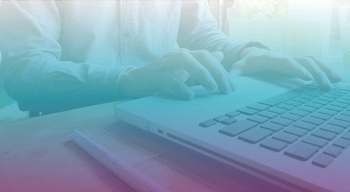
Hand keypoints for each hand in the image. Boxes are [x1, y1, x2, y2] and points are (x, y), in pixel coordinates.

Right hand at [118, 49, 234, 98]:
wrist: (134, 82)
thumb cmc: (161, 77)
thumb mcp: (184, 70)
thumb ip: (201, 63)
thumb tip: (220, 54)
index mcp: (186, 55)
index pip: (209, 58)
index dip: (222, 71)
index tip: (232, 87)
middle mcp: (177, 56)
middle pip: (201, 57)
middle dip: (217, 72)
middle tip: (226, 89)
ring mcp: (165, 64)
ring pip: (186, 61)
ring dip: (202, 74)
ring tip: (212, 88)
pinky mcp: (154, 74)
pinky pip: (169, 78)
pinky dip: (180, 86)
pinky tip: (189, 96)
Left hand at [233, 47, 341, 89]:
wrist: (253, 54)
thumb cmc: (246, 62)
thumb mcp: (238, 68)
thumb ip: (234, 74)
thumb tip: (228, 84)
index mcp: (272, 59)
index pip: (287, 62)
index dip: (297, 69)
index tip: (307, 77)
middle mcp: (285, 57)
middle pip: (304, 61)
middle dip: (317, 72)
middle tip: (326, 86)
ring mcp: (293, 60)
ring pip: (312, 62)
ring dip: (324, 70)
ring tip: (336, 82)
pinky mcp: (297, 64)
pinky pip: (313, 64)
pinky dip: (323, 70)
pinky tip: (332, 79)